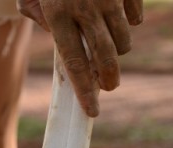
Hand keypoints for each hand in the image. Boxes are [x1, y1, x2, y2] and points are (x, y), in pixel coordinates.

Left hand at [17, 0, 142, 116]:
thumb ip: (35, 15)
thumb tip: (56, 37)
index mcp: (57, 13)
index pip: (74, 63)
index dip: (85, 91)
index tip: (92, 111)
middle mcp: (85, 7)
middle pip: (105, 58)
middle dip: (110, 79)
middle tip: (109, 86)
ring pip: (123, 41)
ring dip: (118, 49)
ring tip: (107, 43)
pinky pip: (136, 17)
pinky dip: (130, 21)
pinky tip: (118, 15)